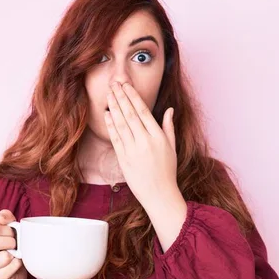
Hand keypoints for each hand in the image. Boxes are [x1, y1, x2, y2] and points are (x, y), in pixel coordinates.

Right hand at [0, 209, 26, 278]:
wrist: (12, 272)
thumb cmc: (8, 248)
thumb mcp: (8, 230)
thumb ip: (6, 219)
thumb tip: (0, 216)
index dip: (9, 230)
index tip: (13, 234)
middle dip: (10, 242)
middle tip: (15, 244)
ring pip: (3, 257)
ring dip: (14, 255)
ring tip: (14, 254)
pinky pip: (8, 271)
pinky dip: (16, 265)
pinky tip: (15, 264)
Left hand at [104, 81, 177, 205]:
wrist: (159, 194)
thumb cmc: (167, 170)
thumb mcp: (172, 147)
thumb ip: (168, 127)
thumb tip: (169, 109)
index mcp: (158, 137)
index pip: (143, 111)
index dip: (133, 97)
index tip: (127, 85)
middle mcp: (145, 142)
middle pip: (130, 114)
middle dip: (121, 97)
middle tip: (114, 83)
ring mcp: (133, 150)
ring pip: (121, 124)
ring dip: (114, 107)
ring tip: (109, 94)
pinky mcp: (123, 159)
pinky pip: (116, 138)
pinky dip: (110, 125)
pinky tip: (107, 114)